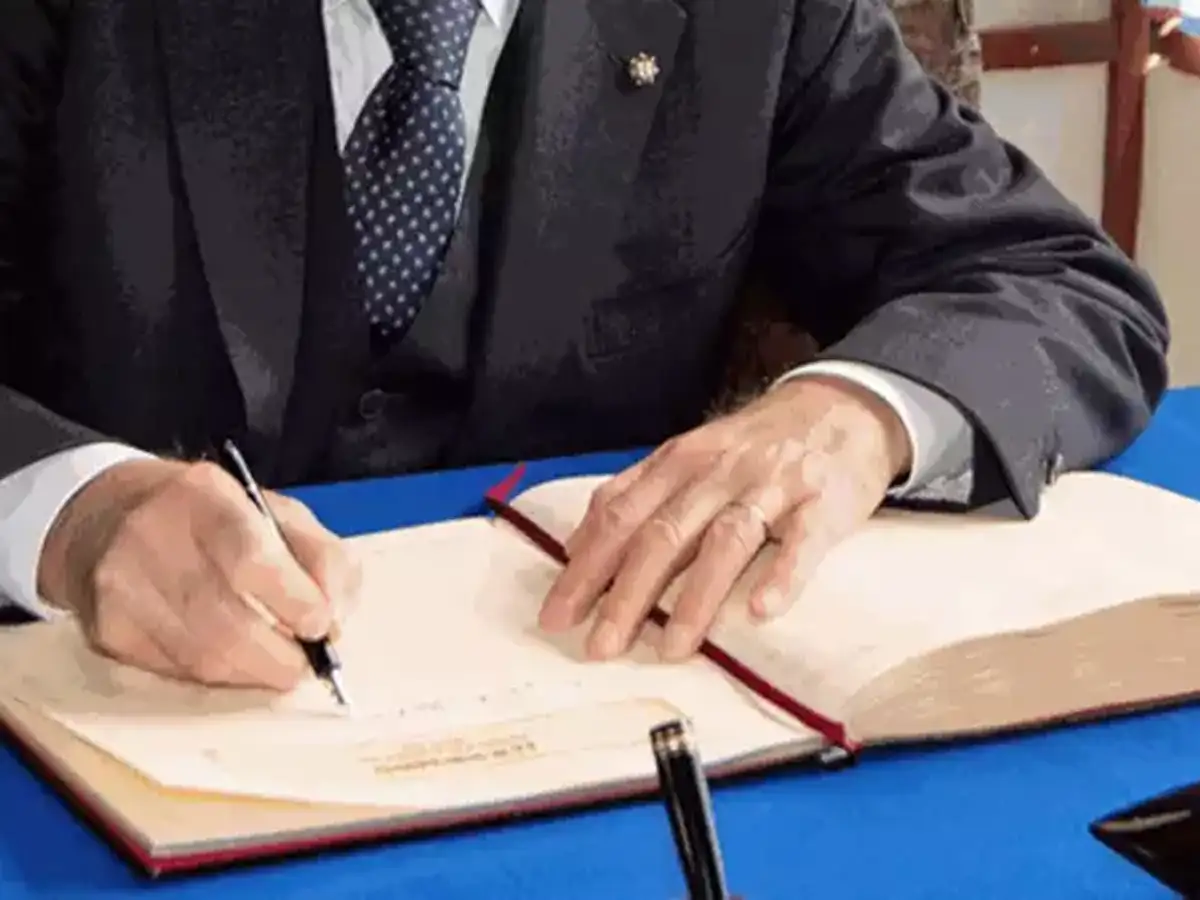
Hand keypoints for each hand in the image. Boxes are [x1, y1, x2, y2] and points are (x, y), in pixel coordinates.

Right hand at [37, 458, 361, 689]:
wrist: (107, 516)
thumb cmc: (213, 517)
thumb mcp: (277, 513)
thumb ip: (324, 558)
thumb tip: (335, 620)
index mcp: (203, 495)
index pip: (250, 557)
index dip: (294, 602)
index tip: (322, 625)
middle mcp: (152, 537)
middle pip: (225, 622)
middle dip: (280, 656)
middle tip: (308, 663)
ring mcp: (122, 587)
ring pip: (203, 657)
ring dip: (254, 672)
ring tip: (278, 664)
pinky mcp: (108, 629)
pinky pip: (177, 671)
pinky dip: (219, 675)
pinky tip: (235, 661)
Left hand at [538, 376, 911, 661]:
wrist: (842, 406)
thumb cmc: (755, 445)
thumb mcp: (688, 456)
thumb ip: (635, 495)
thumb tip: (577, 547)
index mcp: (678, 462)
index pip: (619, 516)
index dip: (585, 567)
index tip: (557, 615)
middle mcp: (718, 471)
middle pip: (663, 535)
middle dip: (626, 595)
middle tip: (600, 647)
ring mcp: (771, 485)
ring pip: (725, 540)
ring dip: (695, 598)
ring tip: (672, 649)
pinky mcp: (822, 503)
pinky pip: (801, 542)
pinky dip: (782, 576)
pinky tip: (762, 610)